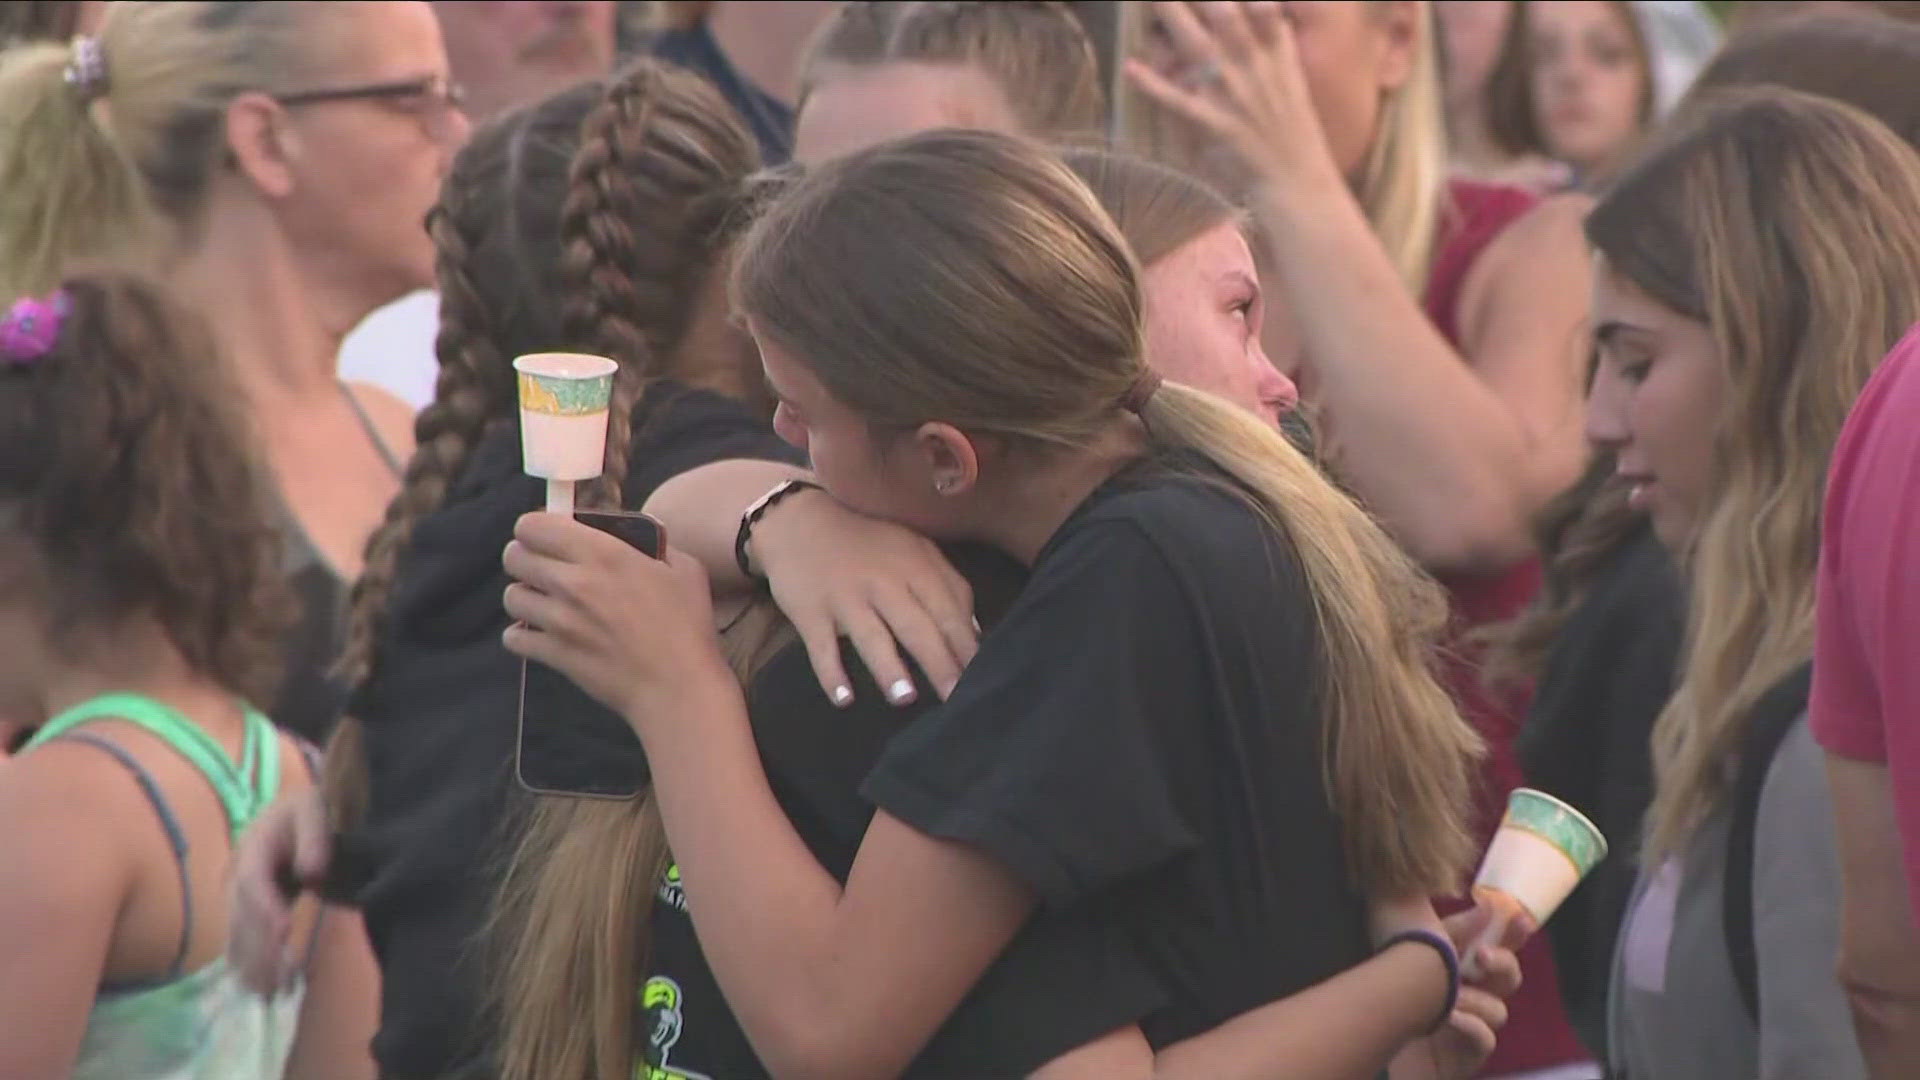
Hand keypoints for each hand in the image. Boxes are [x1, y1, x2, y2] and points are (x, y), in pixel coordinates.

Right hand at [230, 788, 330, 994]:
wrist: (293, 814)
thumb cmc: (308, 810)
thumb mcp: (313, 810)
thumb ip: (314, 836)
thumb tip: (311, 872)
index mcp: (253, 846)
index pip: (252, 881)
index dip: (264, 907)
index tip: (283, 931)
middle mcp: (237, 874)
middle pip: (242, 916)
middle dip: (260, 948)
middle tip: (282, 977)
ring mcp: (237, 896)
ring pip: (238, 935)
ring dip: (254, 965)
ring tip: (273, 993)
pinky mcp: (244, 913)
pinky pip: (241, 943)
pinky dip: (250, 968)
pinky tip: (263, 991)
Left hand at [503, 513, 728, 724]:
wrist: (676, 686)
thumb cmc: (687, 626)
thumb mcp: (686, 570)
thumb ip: (655, 546)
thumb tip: (636, 540)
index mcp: (602, 553)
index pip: (534, 525)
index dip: (536, 526)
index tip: (550, 535)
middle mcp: (571, 581)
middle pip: (514, 556)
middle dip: (525, 557)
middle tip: (544, 567)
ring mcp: (557, 620)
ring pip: (511, 595)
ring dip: (525, 595)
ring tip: (543, 602)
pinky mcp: (552, 653)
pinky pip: (512, 638)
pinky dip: (521, 635)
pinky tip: (540, 635)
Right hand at [751, 489, 975, 705]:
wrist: (799, 522)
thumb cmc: (868, 543)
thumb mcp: (915, 549)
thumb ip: (948, 585)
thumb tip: (976, 633)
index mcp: (913, 566)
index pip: (946, 610)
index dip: (965, 645)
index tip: (983, 678)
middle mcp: (882, 582)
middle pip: (915, 628)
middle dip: (938, 663)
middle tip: (955, 698)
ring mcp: (844, 598)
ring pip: (870, 637)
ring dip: (888, 668)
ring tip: (906, 698)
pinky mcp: (810, 612)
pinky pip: (821, 647)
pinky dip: (830, 672)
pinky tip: (844, 699)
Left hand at [1125, 2, 1344, 190]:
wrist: (1296, 179)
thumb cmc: (1292, 127)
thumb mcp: (1292, 74)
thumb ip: (1277, 37)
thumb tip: (1266, 7)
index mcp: (1275, 50)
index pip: (1259, 5)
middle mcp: (1253, 64)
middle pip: (1222, 13)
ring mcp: (1232, 93)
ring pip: (1197, 45)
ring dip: (1170, 16)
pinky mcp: (1214, 123)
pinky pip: (1179, 101)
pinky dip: (1154, 85)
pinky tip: (1131, 67)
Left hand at [1389, 901, 1527, 1079]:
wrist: (1366, 1030)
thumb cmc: (1386, 985)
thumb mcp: (1409, 939)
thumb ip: (1450, 925)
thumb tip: (1486, 905)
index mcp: (1455, 963)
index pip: (1495, 944)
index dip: (1514, 932)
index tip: (1521, 918)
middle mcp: (1468, 993)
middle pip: (1509, 976)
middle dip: (1503, 962)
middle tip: (1481, 954)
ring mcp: (1470, 1024)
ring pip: (1498, 1010)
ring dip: (1477, 999)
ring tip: (1448, 997)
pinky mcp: (1467, 1054)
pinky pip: (1486, 1039)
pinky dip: (1473, 1026)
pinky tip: (1450, 1018)